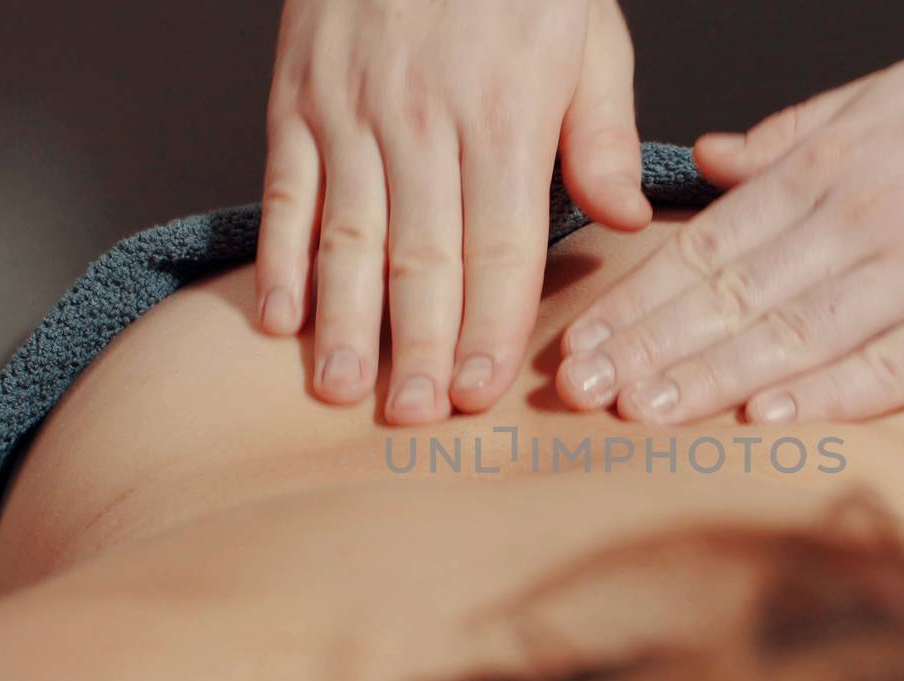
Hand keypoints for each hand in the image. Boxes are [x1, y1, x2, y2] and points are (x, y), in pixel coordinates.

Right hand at [258, 0, 650, 423]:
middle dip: (419, 346)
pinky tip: (280, 322)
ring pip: (347, 237)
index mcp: (506, 114)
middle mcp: (423, 121)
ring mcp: (351, 112)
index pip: (503, 245)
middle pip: (422, 256)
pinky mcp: (296, 100)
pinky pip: (285, 191)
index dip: (492, 325)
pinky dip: (278, 259)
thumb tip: (625, 222)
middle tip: (414, 419)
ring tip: (342, 394)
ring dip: (343, 322)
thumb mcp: (588, 37)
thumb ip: (604, 136)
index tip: (482, 393)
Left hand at [555, 50, 903, 423]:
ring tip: (647, 415)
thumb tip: (707, 159)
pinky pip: (893, 365)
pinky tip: (768, 419)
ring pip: (798, 332)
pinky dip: (829, 392)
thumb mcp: (885, 95)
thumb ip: (791, 133)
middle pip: (736, 295)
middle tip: (582, 394)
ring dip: (715, 376)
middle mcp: (864, 218)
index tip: (582, 346)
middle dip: (651, 348)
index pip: (710, 246)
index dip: (639, 300)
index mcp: (829, 167)